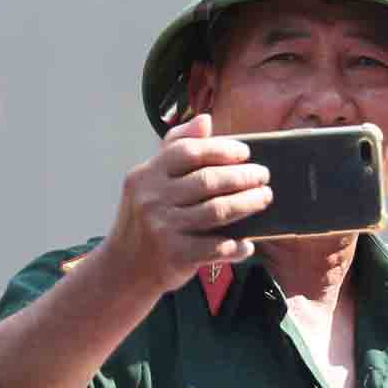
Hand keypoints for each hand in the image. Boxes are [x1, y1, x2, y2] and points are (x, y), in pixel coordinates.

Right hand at [102, 115, 273, 295]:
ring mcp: (163, 227)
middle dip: (243, 176)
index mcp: (147, 174)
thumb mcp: (149, 180)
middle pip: (208, 180)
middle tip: (263, 176)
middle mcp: (152, 198)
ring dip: (247, 204)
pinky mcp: (175, 255)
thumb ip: (175, 147)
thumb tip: (206, 119)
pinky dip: (237, 245)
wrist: (123, 267)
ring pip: (217, 211)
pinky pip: (216, 247)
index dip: (221, 149)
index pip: (188, 152)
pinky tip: (248, 243)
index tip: (246, 152)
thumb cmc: (144, 218)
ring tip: (264, 198)